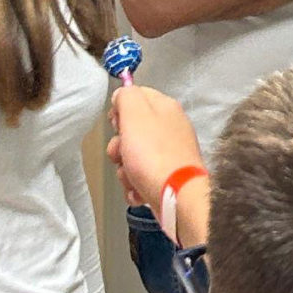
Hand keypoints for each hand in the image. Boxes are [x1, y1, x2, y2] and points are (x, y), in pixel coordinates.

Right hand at [108, 86, 203, 208]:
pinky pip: (141, 178)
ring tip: (132, 177)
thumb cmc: (153, 155)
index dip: (120, 110)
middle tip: (122, 154)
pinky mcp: (168, 177)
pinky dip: (135, 186)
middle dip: (119, 147)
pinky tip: (139, 190)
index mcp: (165, 108)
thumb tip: (122, 95)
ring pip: (133, 157)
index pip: (136, 97)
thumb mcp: (135, 114)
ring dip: (125, 170)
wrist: (176, 197)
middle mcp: (170, 129)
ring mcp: (170, 154)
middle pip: (131, 131)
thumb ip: (126, 97)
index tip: (116, 123)